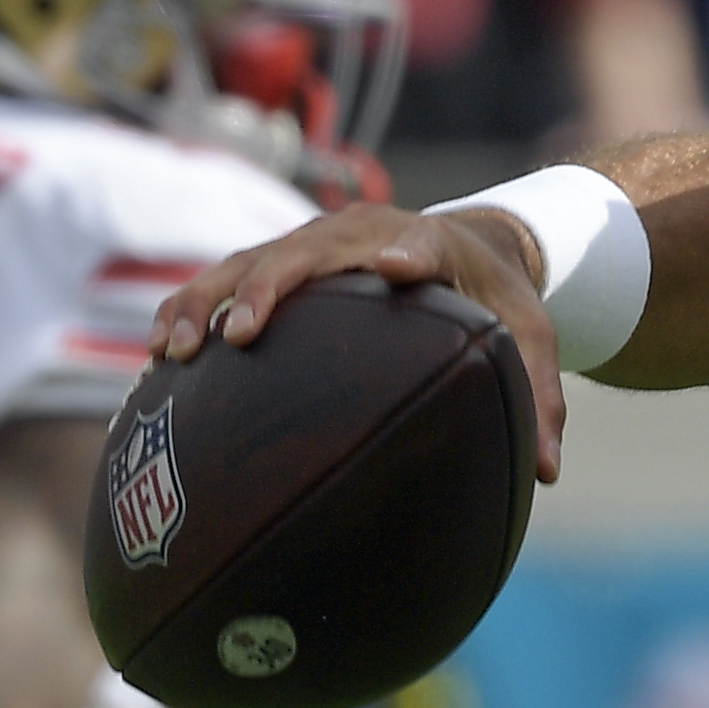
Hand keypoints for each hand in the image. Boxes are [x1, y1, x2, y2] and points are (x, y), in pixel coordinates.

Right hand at [151, 208, 567, 482]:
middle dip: (267, 287)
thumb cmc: (496, 297)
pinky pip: (224, 279)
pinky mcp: (280, 263)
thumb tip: (549, 472)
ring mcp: (313, 245)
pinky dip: (190, 309)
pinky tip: (159, 357)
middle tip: (238, 334)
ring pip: (247, 262)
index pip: (421, 245)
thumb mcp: (529, 337)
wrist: (469, 243)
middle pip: (307, 250)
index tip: (394, 266)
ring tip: (174, 352)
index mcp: (430, 245)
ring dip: (207, 301)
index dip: (407, 252)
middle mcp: (362, 235)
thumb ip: (541, 396)